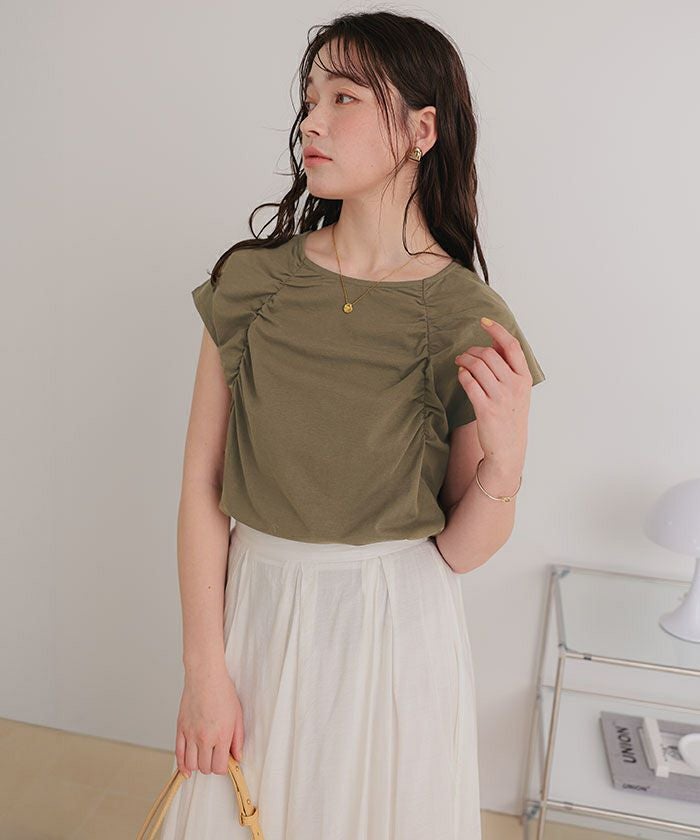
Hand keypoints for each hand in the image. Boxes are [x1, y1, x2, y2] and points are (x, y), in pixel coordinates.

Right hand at [176, 663, 243, 777]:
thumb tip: (237, 757)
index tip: (226, 761)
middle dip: (212, 766)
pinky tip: (187, 769)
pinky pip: (178, 754)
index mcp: (221, 735)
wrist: (205, 676)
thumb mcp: (237, 716)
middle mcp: (204, 737)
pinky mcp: (180, 729)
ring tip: (204, 758)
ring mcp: (190, 734)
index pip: (220, 767)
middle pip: (205, 768)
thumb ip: (238, 739)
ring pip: (191, 765)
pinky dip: (182, 765)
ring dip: (198, 766)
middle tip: (216, 757)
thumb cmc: (223, 692)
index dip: (224, 768)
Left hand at [454, 317, 532, 464]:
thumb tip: (495, 340)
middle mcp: (514, 386)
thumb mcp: (517, 389)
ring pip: (477, 367)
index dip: (497, 330)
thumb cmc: (511, 415)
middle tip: (464, 354)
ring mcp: (500, 398)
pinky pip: (469, 383)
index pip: (512, 346)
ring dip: (464, 360)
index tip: (484, 321)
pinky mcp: (485, 409)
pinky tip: (461, 375)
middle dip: (472, 350)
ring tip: (459, 362)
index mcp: (524, 378)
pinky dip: (462, 375)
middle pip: (489, 354)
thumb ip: (508, 366)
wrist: (508, 448)